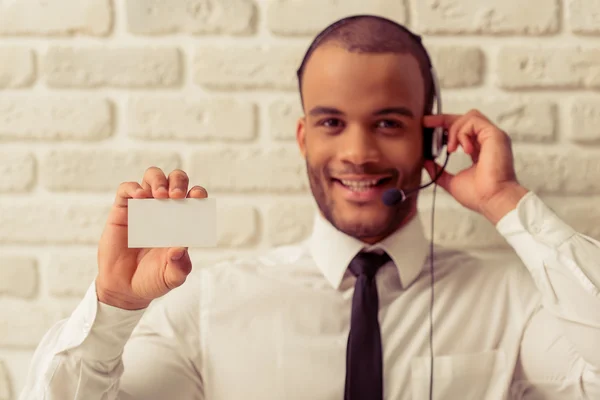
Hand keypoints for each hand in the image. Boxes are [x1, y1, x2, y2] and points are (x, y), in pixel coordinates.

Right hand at [96, 167, 207, 309]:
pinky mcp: (123, 211)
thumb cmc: (152, 280)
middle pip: (175, 180)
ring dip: (158, 180)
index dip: (198, 193)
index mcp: (182, 222)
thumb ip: (180, 266)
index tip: (197, 197)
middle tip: (176, 196)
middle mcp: (165, 210)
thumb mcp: (171, 277)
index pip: (194, 199)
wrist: (125, 289)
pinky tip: (139, 197)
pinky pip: (126, 190)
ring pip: (152, 177)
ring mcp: (144, 208)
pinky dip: (133, 188)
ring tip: (160, 195)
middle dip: (178, 182)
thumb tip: (180, 249)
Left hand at [422, 110, 528, 221]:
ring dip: (454, 129)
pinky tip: (462, 149)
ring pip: (469, 117)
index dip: (444, 125)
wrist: (493, 200)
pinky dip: (462, 132)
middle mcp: (488, 141)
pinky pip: (474, 121)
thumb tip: (425, 163)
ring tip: (450, 148)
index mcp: (480, 150)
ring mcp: (493, 137)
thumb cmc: (479, 195)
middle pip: (465, 118)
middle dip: (443, 119)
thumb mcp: (451, 181)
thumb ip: (439, 171)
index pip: (462, 130)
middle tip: (427, 123)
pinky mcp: (495, 135)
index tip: (427, 125)